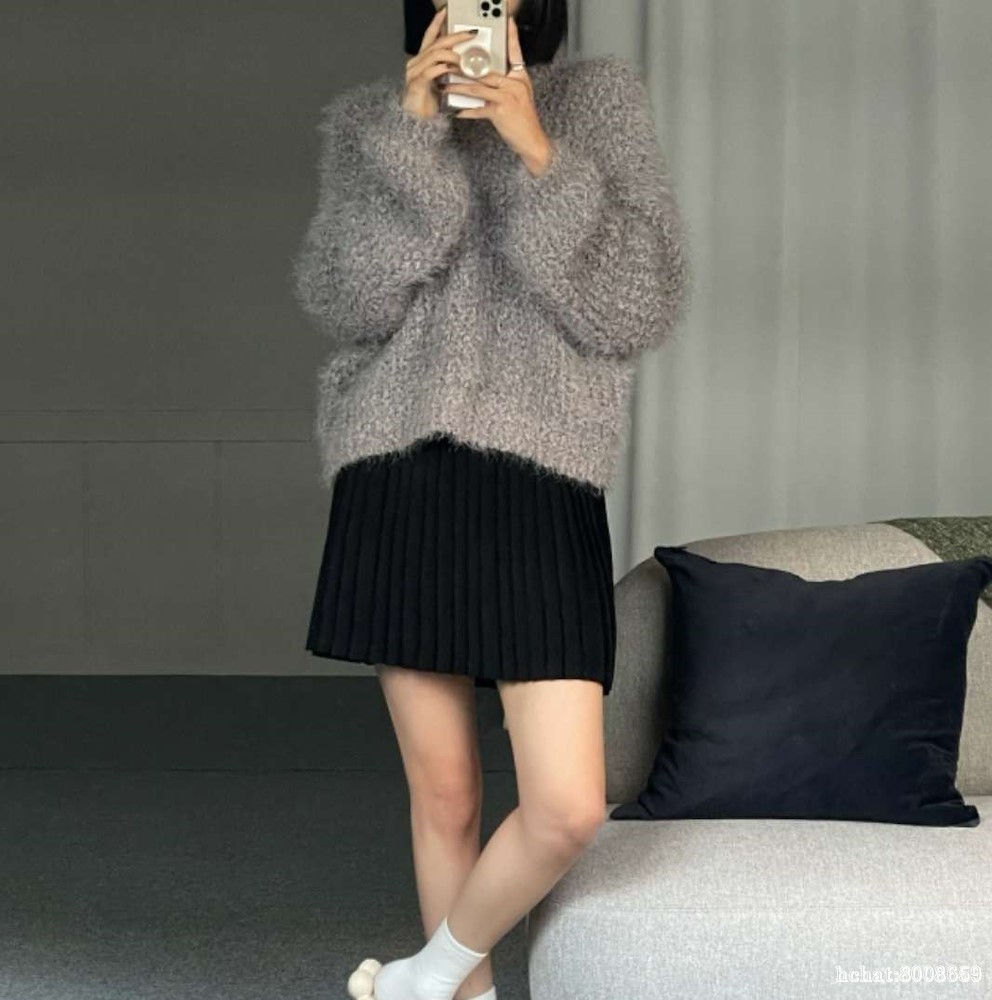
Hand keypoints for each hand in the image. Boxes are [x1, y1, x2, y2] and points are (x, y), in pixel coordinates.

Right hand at [403, 7, 479, 119]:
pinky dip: (443, 70)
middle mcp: (416, 63)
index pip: (430, 37)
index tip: (446, 12)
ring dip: (453, 56)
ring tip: (466, 60)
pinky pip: (430, 72)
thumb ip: (448, 71)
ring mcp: (414, 73)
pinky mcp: (416, 84)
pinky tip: (452, 70)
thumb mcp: (441, 84)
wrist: (416, 124)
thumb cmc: (429, 104)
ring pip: (435, 55)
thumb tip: (464, 62)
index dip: (437, 23)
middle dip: (455, 37)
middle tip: (470, 35)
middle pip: (436, 43)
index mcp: (422, 61)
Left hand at [440, 16, 553, 176]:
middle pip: (485, 72)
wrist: (532, 141)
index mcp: (520, 78)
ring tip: (446, 86)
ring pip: (478, 88)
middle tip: (448, 64)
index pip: (515, 53)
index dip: (512, 37)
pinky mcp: (501, 112)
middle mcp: (515, 84)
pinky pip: (479, 109)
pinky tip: (457, 112)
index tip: (508, 22)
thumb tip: (484, 80)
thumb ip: (506, 85)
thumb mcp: (520, 96)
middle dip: (465, 68)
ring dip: (459, 87)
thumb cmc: (523, 121)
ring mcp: (508, 97)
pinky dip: (467, 111)